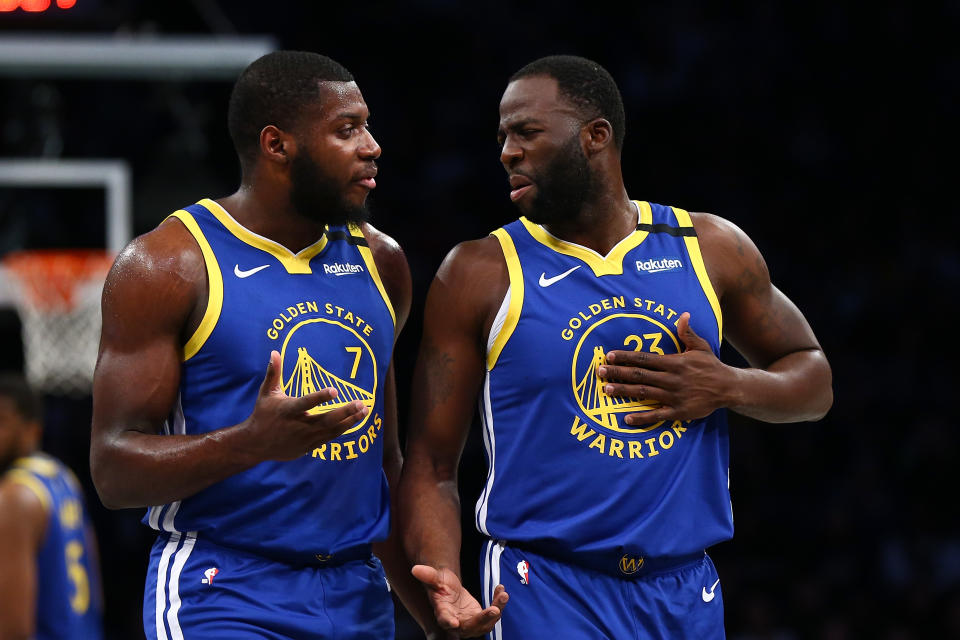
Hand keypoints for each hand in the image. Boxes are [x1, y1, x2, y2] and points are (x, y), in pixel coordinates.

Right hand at [240, 351, 368, 460]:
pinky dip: (342, 430)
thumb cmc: (263, 414)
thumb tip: (274, 352)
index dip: (320, 397)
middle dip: (345, 412)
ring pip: (331, 431)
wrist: (255, 445)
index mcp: (287, 410)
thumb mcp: (266, 393)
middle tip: (361, 403)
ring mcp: (305, 438)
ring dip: (349, 421)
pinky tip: (354, 420)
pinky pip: (329, 438)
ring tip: (364, 411)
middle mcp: (298, 425)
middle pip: (325, 420)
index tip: (335, 390)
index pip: (306, 403)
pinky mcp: (309, 447)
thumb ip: (273, 373)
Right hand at [411, 565, 507, 637]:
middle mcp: (457, 622)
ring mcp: (470, 623)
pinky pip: (493, 614)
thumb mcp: (435, 578)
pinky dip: (499, 603)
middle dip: (483, 619)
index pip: (445, 620)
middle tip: (494, 609)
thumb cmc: (440, 585)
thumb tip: (415, 569)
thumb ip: (428, 575)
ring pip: (486, 623)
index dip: (449, 622)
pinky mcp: (480, 618)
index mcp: (443, 613)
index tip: (455, 623)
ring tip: (503, 595)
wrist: (449, 590)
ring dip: (497, 609)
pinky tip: (501, 589)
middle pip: (471, 626)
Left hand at [599, 313, 732, 425]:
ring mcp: (674, 396)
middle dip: (618, 373)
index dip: (626, 357)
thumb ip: (687, 333)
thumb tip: (683, 315)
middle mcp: (672, 379)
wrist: (729, 388)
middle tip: (599, 372)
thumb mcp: (700, 347)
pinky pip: (657, 415)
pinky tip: (626, 417)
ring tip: (606, 390)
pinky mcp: (679, 412)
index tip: (609, 356)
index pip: (644, 359)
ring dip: (624, 392)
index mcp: (674, 362)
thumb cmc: (711, 366)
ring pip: (644, 393)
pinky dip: (642, 417)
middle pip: (639, 375)